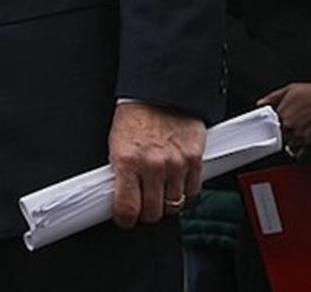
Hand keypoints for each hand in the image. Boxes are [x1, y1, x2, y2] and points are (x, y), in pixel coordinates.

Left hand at [108, 101, 203, 228]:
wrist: (160, 90)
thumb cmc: (136, 114)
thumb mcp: (116, 142)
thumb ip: (120, 171)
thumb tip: (118, 195)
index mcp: (126, 160)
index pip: (127, 208)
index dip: (125, 219)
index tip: (125, 219)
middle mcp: (152, 165)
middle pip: (153, 212)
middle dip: (146, 214)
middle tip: (143, 206)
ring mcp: (175, 164)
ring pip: (174, 206)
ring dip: (166, 204)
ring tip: (160, 194)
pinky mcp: (194, 159)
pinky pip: (193, 192)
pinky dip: (185, 194)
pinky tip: (177, 186)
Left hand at [258, 82, 310, 152]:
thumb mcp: (291, 89)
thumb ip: (273, 97)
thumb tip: (261, 103)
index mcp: (282, 115)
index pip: (273, 126)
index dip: (280, 126)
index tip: (285, 125)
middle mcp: (290, 128)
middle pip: (283, 137)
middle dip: (289, 134)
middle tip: (298, 129)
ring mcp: (301, 138)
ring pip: (292, 147)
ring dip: (296, 144)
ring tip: (304, 136)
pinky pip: (303, 157)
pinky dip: (304, 154)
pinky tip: (307, 147)